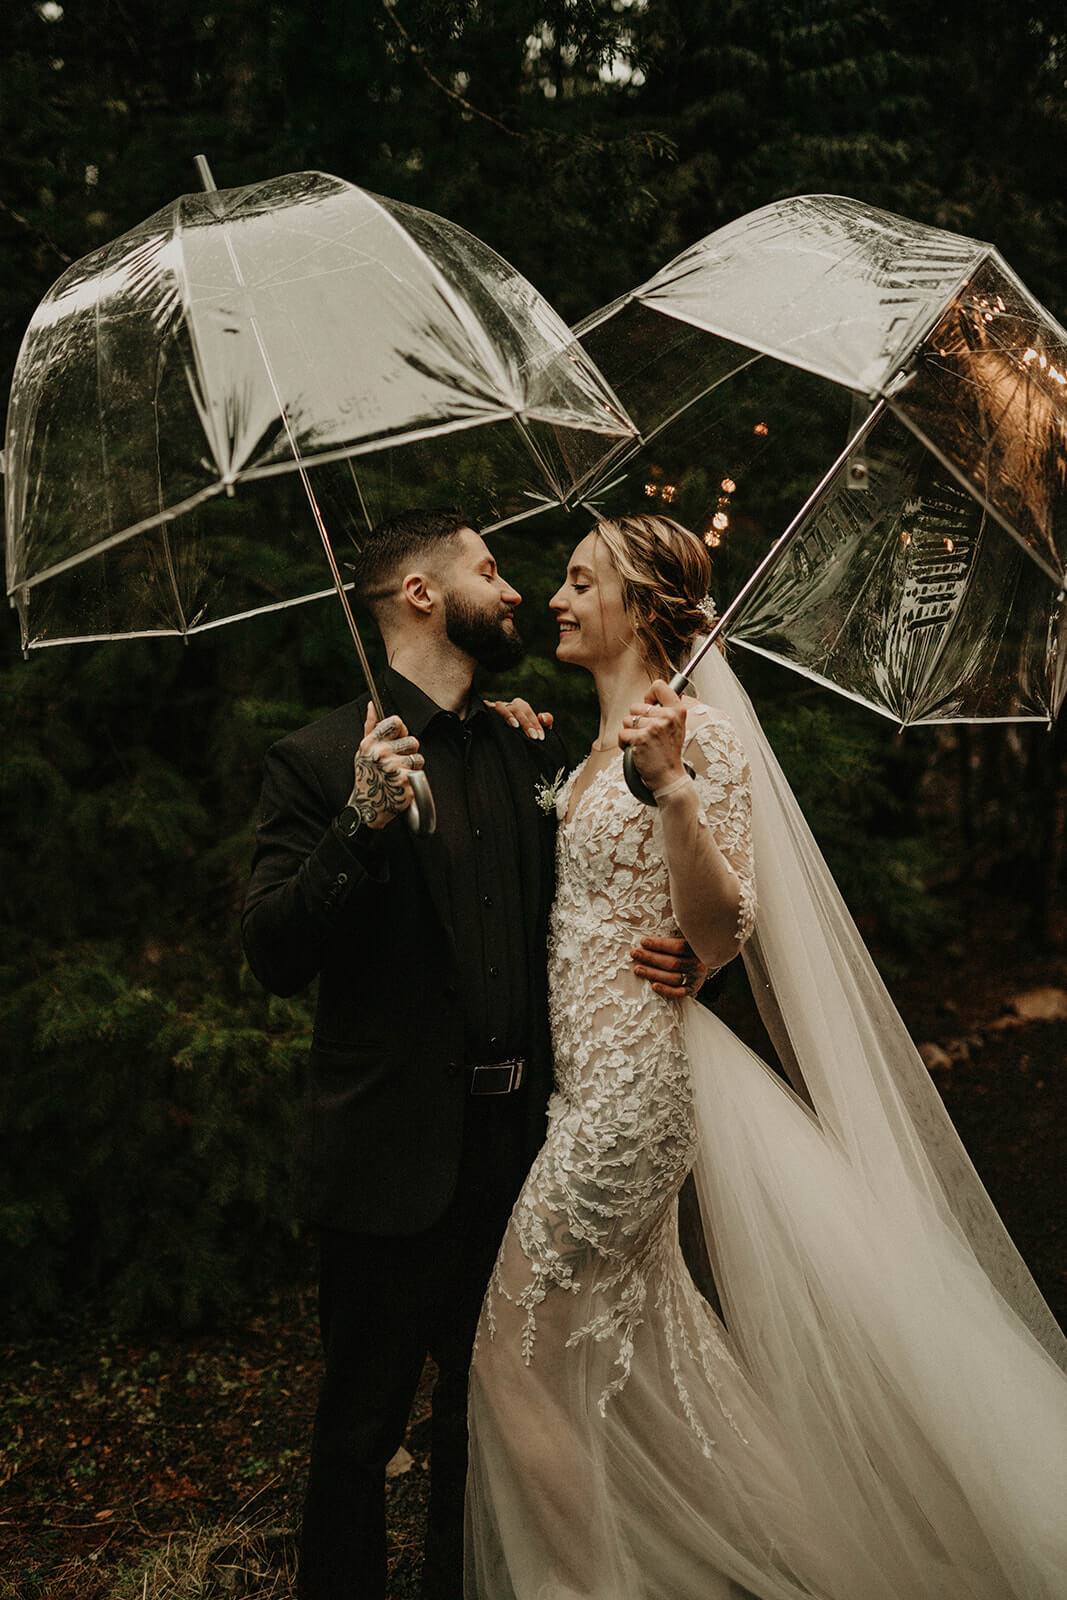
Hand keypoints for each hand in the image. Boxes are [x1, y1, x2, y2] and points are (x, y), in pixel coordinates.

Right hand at [348, 705, 423, 828]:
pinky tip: (402, 785)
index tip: (398, 740)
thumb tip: (372, 704)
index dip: (402, 730)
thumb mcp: (363, 750)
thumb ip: (371, 726)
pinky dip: (414, 780)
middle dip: (409, 752)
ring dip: (413, 767)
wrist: (367, 808)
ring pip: (418, 758)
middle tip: (396, 764)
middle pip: (413, 741)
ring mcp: (394, 768)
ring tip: (399, 776)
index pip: (396, 722)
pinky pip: (420, 773)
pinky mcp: (405, 782)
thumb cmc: (366, 776)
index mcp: (370, 743)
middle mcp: (381, 754)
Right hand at [487, 697, 552, 739]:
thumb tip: (542, 716)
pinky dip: (493, 713)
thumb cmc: (521, 732)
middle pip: (518, 710)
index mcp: (520, 706)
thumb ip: (546, 721)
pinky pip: (490, 710)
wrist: (497, 737)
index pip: (529, 713)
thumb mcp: (536, 727)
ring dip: (509, 716)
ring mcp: (497, 707)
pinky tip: (495, 719)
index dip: (536, 725)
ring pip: (504, 708)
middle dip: (526, 723)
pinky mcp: (486, 711)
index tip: (540, 737)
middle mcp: (509, 705)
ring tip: (516, 726)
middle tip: (533, 737)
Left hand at [618, 680, 687, 794]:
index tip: (650, 707)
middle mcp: (667, 716)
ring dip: (630, 733)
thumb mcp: (677, 726)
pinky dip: (624, 743)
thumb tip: (655, 690)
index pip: (659, 686)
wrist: (669, 777)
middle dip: (636, 721)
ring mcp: (654, 727)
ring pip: (627, 720)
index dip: (649, 696)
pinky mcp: (640, 738)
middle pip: (636, 706)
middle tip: (649, 736)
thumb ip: (667, 709)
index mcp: (678, 710)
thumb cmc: (668, 753)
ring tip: (643, 744)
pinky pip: (622, 734)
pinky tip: (636, 750)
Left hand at [631, 935, 707, 999]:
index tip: (643, 941)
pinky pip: (678, 992)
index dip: (659, 944)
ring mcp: (695, 978)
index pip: (677, 946)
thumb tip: (651, 934)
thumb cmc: (688, 947)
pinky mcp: (691, 989)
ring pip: (672, 977)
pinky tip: (653, 985)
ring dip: (653, 973)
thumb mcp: (685, 937)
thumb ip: (672, 934)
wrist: (703, 962)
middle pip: (672, 962)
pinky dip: (666, 990)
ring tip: (638, 969)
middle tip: (635, 954)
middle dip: (651, 958)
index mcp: (697, 948)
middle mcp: (698, 964)